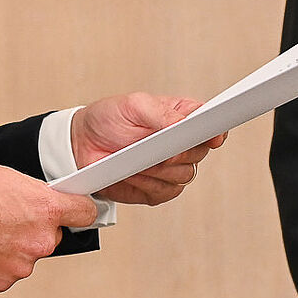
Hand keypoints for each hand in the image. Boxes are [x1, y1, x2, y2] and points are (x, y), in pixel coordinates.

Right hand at [0, 162, 98, 291]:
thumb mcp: (5, 176)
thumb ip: (33, 193)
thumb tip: (42, 202)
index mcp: (45, 209)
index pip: (84, 213)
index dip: (76, 209)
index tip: (74, 210)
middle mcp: (39, 240)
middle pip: (50, 236)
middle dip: (33, 228)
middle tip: (4, 217)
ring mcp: (20, 265)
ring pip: (26, 255)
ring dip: (12, 247)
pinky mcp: (0, 281)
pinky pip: (5, 271)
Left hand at [70, 92, 225, 204]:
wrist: (82, 144)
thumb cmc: (108, 119)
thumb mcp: (132, 105)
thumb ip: (161, 113)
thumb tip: (183, 123)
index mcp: (180, 117)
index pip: (210, 123)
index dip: (215, 130)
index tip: (212, 136)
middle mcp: (181, 143)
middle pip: (199, 153)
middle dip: (178, 151)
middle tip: (158, 146)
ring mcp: (171, 168)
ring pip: (183, 175)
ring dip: (158, 168)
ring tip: (135, 157)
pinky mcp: (157, 189)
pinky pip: (164, 192)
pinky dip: (147, 184)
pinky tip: (131, 172)